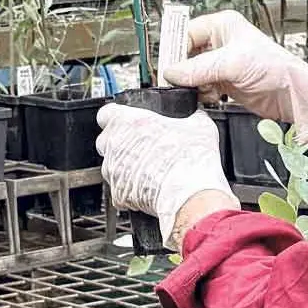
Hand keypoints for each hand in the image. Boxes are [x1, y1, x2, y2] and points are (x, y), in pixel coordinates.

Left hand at [98, 103, 230, 246]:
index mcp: (128, 121)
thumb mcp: (201, 126)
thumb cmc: (190, 159)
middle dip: (121, 143)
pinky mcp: (117, 194)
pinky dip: (130, 189)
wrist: (189, 195)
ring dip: (126, 166)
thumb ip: (192, 117)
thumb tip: (196, 117)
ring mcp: (113, 171)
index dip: (118, 117)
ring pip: (111, 165)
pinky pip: (119, 189)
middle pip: (107, 140)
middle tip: (144, 147)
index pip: (106, 113)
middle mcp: (114, 144)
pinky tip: (150, 187)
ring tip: (150, 170)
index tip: (128, 122)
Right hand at [165, 11, 307, 134]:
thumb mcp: (232, 63)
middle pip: (187, 54)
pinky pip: (201, 87)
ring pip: (192, 73)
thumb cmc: (274, 68)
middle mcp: (220, 42)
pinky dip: (202, 94)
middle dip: (183, 71)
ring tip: (203, 90)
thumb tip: (172, 73)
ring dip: (193, 84)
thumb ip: (198, 68)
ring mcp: (221, 63)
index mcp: (222, 25)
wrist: (292, 94)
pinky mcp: (224, 82)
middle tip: (178, 82)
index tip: (168, 67)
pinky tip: (212, 97)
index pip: (187, 33)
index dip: (176, 50)